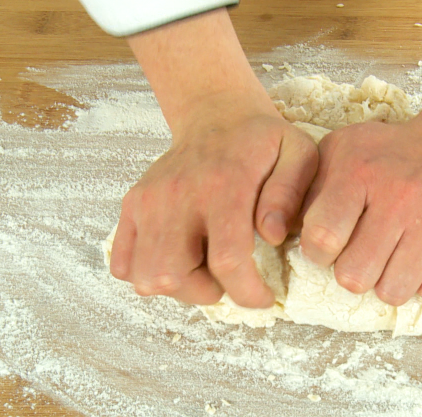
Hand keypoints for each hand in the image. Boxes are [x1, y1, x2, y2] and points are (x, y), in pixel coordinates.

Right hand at [110, 106, 317, 307]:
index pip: (226, 259)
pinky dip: (147, 273)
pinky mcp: (132, 205)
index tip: (265, 297)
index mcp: (224, 185)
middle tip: (230, 279)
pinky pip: (122, 262)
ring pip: (145, 276)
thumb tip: (273, 234)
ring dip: (178, 287)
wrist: (217, 115)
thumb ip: (290, 193)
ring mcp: (148, 200)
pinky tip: (180, 259)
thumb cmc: (263, 142)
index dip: (247, 292)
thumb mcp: (298, 154)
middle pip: (172, 275)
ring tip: (205, 270)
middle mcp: (178, 194)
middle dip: (206, 293)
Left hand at [301, 42, 421, 305]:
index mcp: (359, 171)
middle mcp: (400, 195)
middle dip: (353, 271)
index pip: (321, 239)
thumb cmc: (388, 155)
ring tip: (394, 254)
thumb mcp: (340, 153)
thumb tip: (280, 233)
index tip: (330, 243)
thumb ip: (306, 189)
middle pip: (354, 277)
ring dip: (388, 281)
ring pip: (393, 292)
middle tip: (365, 251)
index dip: (318, 252)